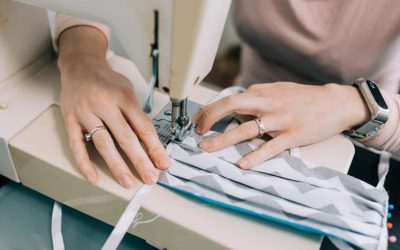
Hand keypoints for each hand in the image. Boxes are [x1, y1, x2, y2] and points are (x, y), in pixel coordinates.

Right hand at [58, 26, 168, 187]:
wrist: (80, 66)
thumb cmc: (106, 81)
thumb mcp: (128, 91)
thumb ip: (136, 114)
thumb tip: (149, 141)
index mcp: (123, 97)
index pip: (143, 127)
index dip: (155, 147)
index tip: (162, 162)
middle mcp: (105, 104)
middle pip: (126, 138)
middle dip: (140, 161)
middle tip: (150, 177)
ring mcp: (86, 113)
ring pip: (103, 144)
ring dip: (116, 165)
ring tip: (127, 181)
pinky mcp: (71, 120)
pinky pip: (77, 145)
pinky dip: (84, 163)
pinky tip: (93, 175)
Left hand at [193, 82, 368, 168]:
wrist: (336, 102)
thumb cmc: (305, 97)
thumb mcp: (279, 89)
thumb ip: (258, 95)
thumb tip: (237, 102)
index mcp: (263, 92)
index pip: (229, 99)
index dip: (211, 109)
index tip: (199, 120)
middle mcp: (268, 103)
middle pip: (231, 107)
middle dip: (210, 118)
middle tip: (198, 132)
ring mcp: (280, 120)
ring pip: (246, 129)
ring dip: (223, 139)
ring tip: (207, 148)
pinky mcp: (292, 135)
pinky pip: (270, 148)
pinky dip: (255, 156)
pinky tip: (242, 163)